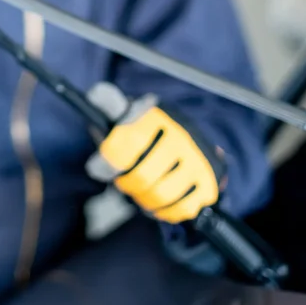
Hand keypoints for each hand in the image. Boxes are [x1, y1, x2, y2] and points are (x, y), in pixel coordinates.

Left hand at [85, 83, 226, 222]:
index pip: (126, 143)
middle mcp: (179, 135)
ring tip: (141, 191)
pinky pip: (182, 207)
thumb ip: (108, 103)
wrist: (188, 138)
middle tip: (124, 181)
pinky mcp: (208, 180)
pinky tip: (158, 203)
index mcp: (155, 116)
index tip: (98, 168)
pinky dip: (165, 211)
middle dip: (127, 184)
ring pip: (161, 194)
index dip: (108, 163)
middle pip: (143, 177)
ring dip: (144, 199)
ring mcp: (196, 159)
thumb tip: (97, 94)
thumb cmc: (145, 128)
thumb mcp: (127, 111)